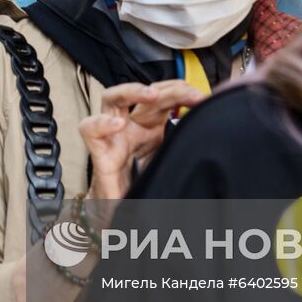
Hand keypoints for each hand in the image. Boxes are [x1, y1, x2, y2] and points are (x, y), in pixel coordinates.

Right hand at [79, 80, 207, 201]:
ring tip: (150, 94)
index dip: (183, 93)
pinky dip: (101, 123)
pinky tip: (116, 125)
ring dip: (131, 90)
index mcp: (151, 129)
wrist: (119, 213)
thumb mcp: (168, 163)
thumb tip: (211, 136)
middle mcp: (132, 127)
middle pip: (144, 94)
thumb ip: (183, 147)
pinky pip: (90, 130)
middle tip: (188, 94)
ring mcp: (114, 136)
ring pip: (112, 98)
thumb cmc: (142, 188)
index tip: (201, 98)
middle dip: (168, 88)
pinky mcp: (99, 153)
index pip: (165, 99)